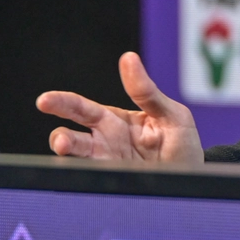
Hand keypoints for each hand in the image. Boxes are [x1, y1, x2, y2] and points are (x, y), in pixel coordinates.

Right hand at [36, 52, 203, 163]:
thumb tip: (129, 58)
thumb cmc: (181, 142)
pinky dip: (87, 174)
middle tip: (57, 139)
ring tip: (65, 148)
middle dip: (59, 135)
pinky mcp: (117, 182)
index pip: (84, 109)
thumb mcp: (171, 114)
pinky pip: (96, 177)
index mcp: (116, 121)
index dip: (64, 104)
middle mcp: (106, 143)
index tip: (45, 100)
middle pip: (73, 136)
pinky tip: (89, 169)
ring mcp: (110, 164)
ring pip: (79, 160)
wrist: (194, 176)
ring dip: (70, 154)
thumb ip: (147, 92)